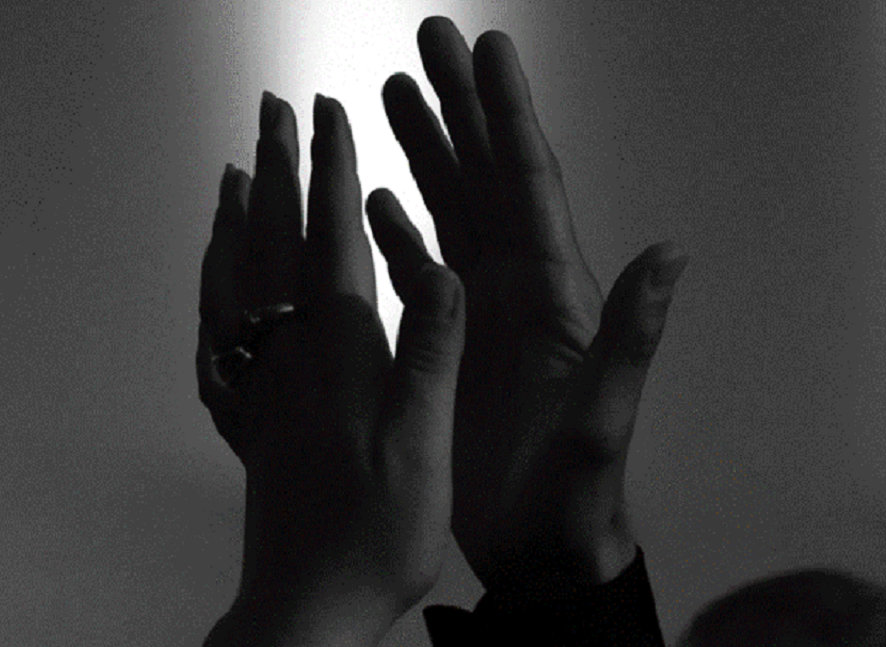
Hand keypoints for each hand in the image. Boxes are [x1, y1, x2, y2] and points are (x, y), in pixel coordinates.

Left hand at [197, 92, 464, 645]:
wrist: (307, 603)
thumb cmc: (378, 530)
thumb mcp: (424, 444)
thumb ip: (430, 354)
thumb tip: (441, 268)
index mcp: (336, 351)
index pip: (329, 238)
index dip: (329, 170)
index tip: (327, 113)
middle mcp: (287, 355)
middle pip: (270, 243)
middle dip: (273, 169)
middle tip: (270, 112)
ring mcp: (257, 385)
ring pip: (234, 282)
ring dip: (233, 219)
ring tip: (229, 174)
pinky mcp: (245, 418)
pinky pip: (215, 337)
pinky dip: (210, 292)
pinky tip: (211, 285)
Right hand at [367, 17, 689, 600]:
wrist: (540, 544)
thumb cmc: (575, 490)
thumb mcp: (606, 417)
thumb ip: (632, 336)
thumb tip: (672, 252)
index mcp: (555, 291)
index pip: (530, 183)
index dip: (507, 113)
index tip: (486, 48)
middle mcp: (519, 285)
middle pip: (483, 176)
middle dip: (456, 107)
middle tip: (426, 42)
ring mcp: (481, 308)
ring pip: (449, 209)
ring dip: (422, 153)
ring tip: (390, 96)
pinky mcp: (450, 337)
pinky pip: (420, 266)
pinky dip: (397, 229)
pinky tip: (373, 202)